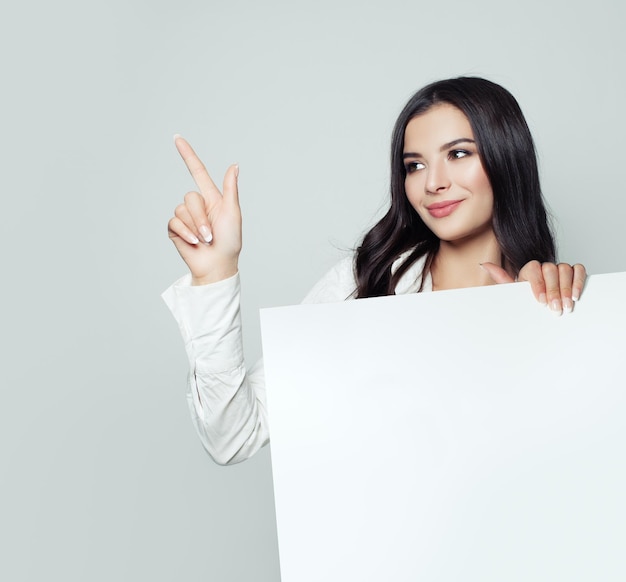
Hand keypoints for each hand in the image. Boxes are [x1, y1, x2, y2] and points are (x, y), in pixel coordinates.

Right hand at [167, 136, 241, 284]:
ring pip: (182, 209)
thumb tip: (234, 165)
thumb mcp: (233, 213)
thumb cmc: (230, 242)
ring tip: (205, 240)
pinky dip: (185, 232)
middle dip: (201, 217)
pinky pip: (174, 222)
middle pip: (190, 196)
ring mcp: (186, 218)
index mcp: (212, 198)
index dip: (187, 155)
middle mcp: (198, 206)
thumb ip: (230, 189)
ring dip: (195, 227)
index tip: (177, 138)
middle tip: (211, 234)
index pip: (196, 171)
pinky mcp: (175, 229)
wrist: (217, 265)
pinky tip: (193, 242)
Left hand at [481, 261, 586, 314]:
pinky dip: (578, 281)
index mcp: (530, 270)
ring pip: (565, 269)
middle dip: (553, 291)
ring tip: (566, 306)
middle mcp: (545, 266)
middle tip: (555, 308)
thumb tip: (483, 264)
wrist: (543, 306)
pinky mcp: (574, 272)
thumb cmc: (527, 300)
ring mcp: (560, 268)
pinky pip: (578, 270)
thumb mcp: (514, 291)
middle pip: (551, 269)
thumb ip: (501, 278)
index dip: (538, 284)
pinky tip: (576, 296)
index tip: (540, 302)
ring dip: (566, 289)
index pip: (534, 268)